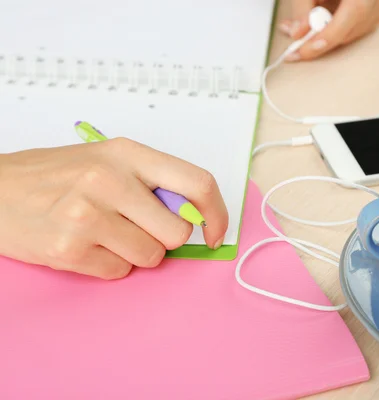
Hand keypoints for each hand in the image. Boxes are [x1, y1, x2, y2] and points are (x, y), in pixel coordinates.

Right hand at [0, 138, 227, 279]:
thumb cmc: (53, 176)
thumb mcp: (107, 160)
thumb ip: (151, 182)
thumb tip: (194, 214)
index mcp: (127, 153)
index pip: (197, 183)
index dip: (217, 213)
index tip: (215, 232)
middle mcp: (110, 180)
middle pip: (177, 232)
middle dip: (164, 239)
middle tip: (136, 228)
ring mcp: (87, 215)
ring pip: (151, 257)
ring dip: (134, 253)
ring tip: (104, 234)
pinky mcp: (69, 249)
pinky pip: (119, 271)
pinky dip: (108, 264)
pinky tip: (85, 245)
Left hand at [279, 0, 378, 60]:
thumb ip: (302, 6)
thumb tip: (297, 31)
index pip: (344, 23)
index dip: (320, 41)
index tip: (299, 52)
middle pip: (346, 31)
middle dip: (316, 37)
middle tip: (291, 34)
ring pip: (349, 32)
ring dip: (323, 31)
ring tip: (300, 20)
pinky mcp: (375, 7)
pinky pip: (354, 24)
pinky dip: (334, 23)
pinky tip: (319, 13)